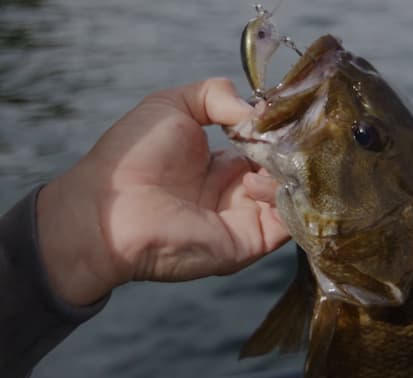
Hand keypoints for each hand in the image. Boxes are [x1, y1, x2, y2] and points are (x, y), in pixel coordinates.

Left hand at [36, 78, 289, 306]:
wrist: (110, 210)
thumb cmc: (132, 157)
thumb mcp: (170, 105)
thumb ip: (214, 94)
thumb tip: (255, 109)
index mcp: (222, 164)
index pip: (269, 147)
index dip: (276, 128)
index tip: (278, 114)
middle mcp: (238, 191)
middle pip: (286, 169)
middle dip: (289, 149)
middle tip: (280, 137)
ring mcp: (246, 217)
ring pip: (294, 194)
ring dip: (286, 173)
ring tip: (259, 164)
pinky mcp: (251, 241)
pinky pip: (290, 223)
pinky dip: (287, 200)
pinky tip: (254, 183)